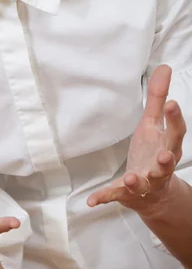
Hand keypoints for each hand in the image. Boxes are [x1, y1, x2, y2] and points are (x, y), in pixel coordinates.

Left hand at [87, 65, 186, 213]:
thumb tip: (164, 67)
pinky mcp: (128, 193)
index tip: (172, 103)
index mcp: (167, 145)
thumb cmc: (153, 152)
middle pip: (167, 162)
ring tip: (130, 177)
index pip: (176, 131)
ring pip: (144, 182)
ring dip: (137, 180)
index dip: (174, 117)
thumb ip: (157, 97)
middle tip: (166, 154)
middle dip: (167, 159)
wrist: (153, 194)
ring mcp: (145, 182)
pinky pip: (117, 196)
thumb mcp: (154, 123)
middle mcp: (160, 166)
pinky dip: (105, 197)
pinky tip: (92, 200)